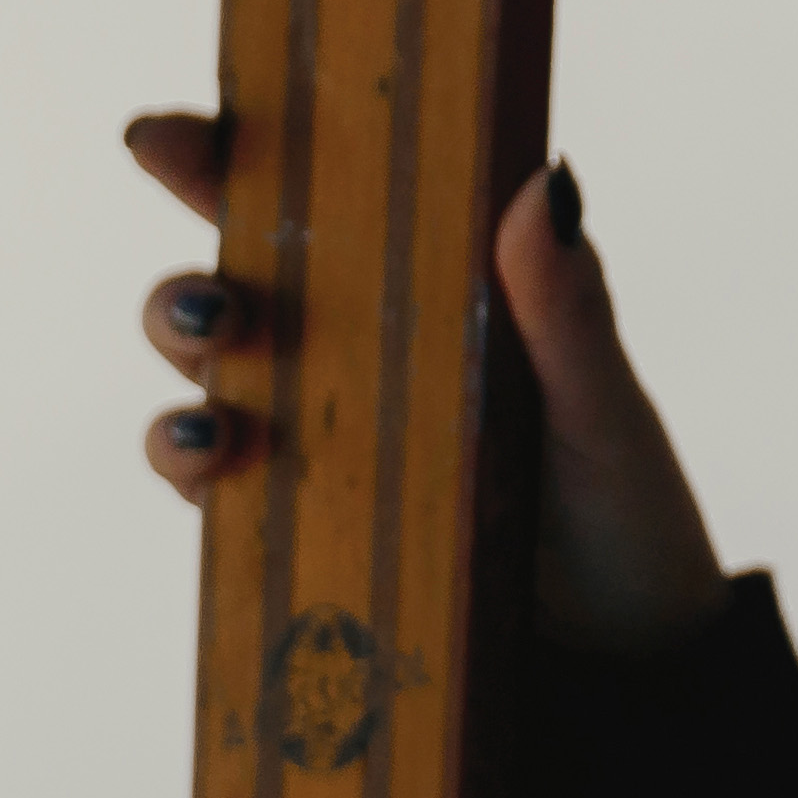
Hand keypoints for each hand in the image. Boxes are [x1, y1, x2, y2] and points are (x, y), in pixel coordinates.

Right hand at [126, 114, 732, 655]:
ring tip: (216, 385)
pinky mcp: (301, 524)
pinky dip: (189, 459)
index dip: (234, 156)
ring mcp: (322, 433)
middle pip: (240, 278)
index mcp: (433, 285)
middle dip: (196, 269)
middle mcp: (361, 346)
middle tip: (220, 296)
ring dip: (185, 361)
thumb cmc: (623, 506)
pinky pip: (215, 480)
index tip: (171, 135)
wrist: (626, 663)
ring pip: (208, 370)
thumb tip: (543, 178)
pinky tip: (213, 456)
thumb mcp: (600, 403)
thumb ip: (565, 307)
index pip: (324, 199)